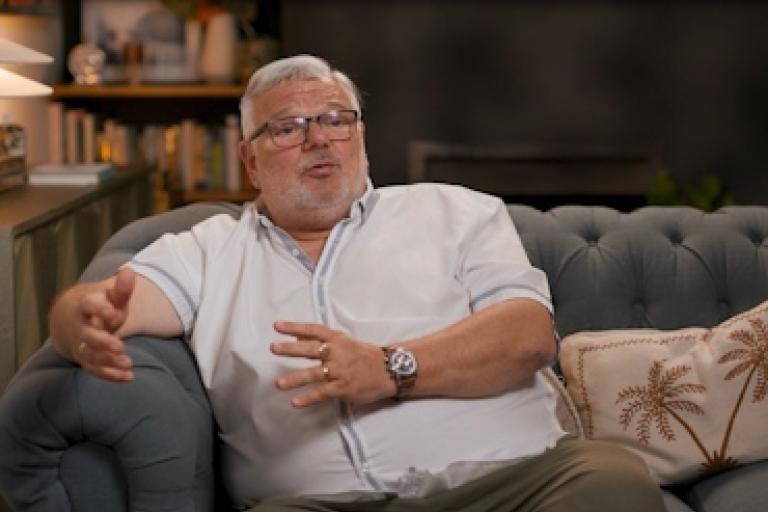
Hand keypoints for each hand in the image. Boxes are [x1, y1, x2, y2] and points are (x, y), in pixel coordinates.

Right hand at [51, 267, 135, 381]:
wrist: (70, 318)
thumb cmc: (97, 305)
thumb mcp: (109, 295)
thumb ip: (121, 288)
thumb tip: (128, 271)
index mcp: (83, 306)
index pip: (89, 306)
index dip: (100, 309)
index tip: (112, 312)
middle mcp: (79, 327)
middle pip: (87, 336)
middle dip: (103, 342)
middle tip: (120, 346)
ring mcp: (81, 345)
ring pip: (91, 356)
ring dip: (108, 361)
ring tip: (128, 363)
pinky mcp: (86, 359)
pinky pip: (95, 370)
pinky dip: (111, 375)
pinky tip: (128, 377)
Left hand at [270, 321, 395, 406]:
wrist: (388, 370)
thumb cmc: (364, 356)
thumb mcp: (344, 342)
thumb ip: (321, 340)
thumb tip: (297, 336)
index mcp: (337, 340)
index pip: (314, 330)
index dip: (295, 327)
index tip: (277, 326)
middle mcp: (338, 353)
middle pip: (311, 349)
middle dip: (291, 349)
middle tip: (274, 348)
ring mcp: (341, 371)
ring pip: (314, 374)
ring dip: (295, 378)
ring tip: (278, 383)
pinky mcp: (344, 388)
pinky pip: (323, 393)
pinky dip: (309, 398)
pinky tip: (295, 402)